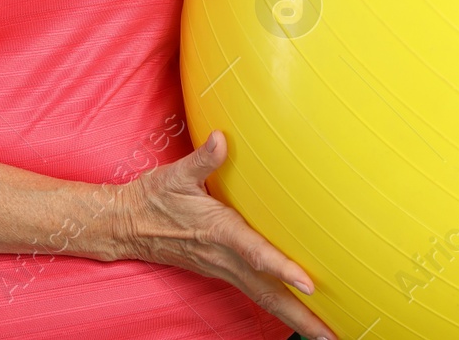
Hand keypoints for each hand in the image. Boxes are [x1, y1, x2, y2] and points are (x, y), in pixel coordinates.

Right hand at [113, 129, 337, 339]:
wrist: (127, 225)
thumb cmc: (153, 197)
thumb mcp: (176, 174)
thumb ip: (203, 158)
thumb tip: (221, 138)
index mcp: (218, 231)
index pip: (254, 253)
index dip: (282, 268)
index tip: (308, 284)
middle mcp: (223, 257)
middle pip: (266, 293)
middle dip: (299, 316)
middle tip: (331, 336)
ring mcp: (222, 269)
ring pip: (262, 298)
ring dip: (293, 317)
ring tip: (324, 334)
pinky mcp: (220, 271)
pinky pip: (254, 292)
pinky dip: (278, 306)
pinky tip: (296, 311)